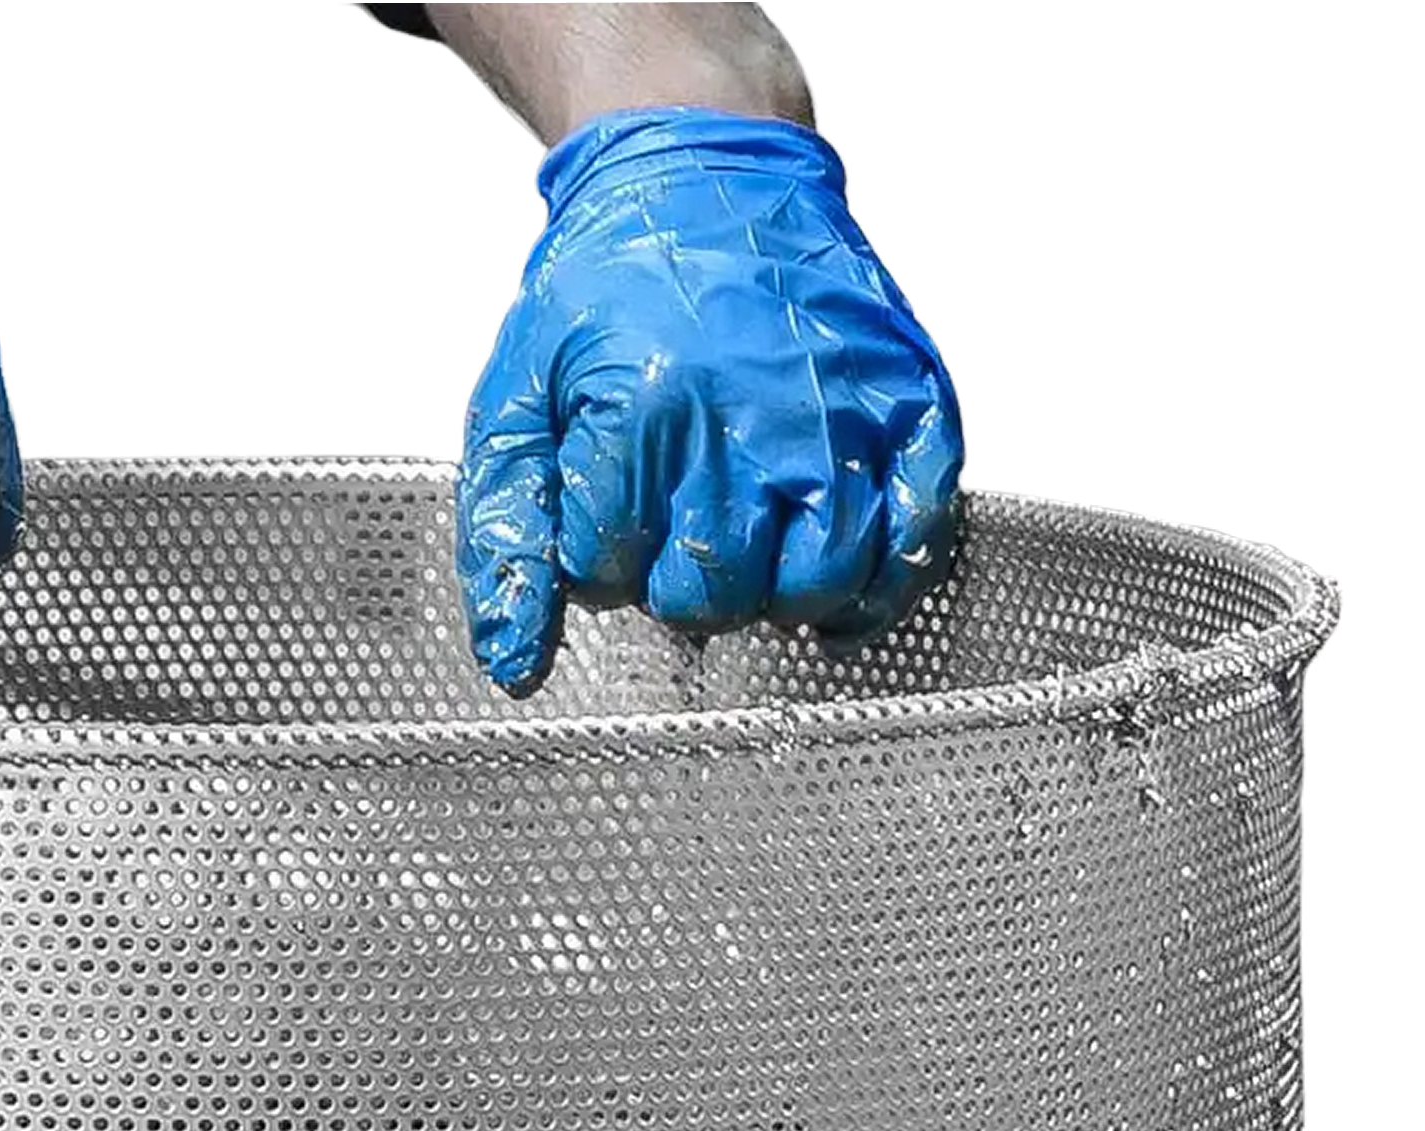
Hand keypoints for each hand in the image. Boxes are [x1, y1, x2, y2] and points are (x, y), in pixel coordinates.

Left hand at [457, 108, 965, 696]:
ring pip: (821, 586)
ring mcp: (845, 415)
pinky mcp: (914, 407)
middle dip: (690, 589)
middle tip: (687, 537)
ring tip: (762, 561)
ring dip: (782, 597)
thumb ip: (506, 536)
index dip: (605, 564)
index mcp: (644, 413)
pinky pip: (918, 544)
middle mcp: (752, 420)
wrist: (709, 171)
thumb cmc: (608, 288)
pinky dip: (882, 586)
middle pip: (720, 597)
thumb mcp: (519, 397)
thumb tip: (514, 665)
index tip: (613, 519)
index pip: (616, 576)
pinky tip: (845, 586)